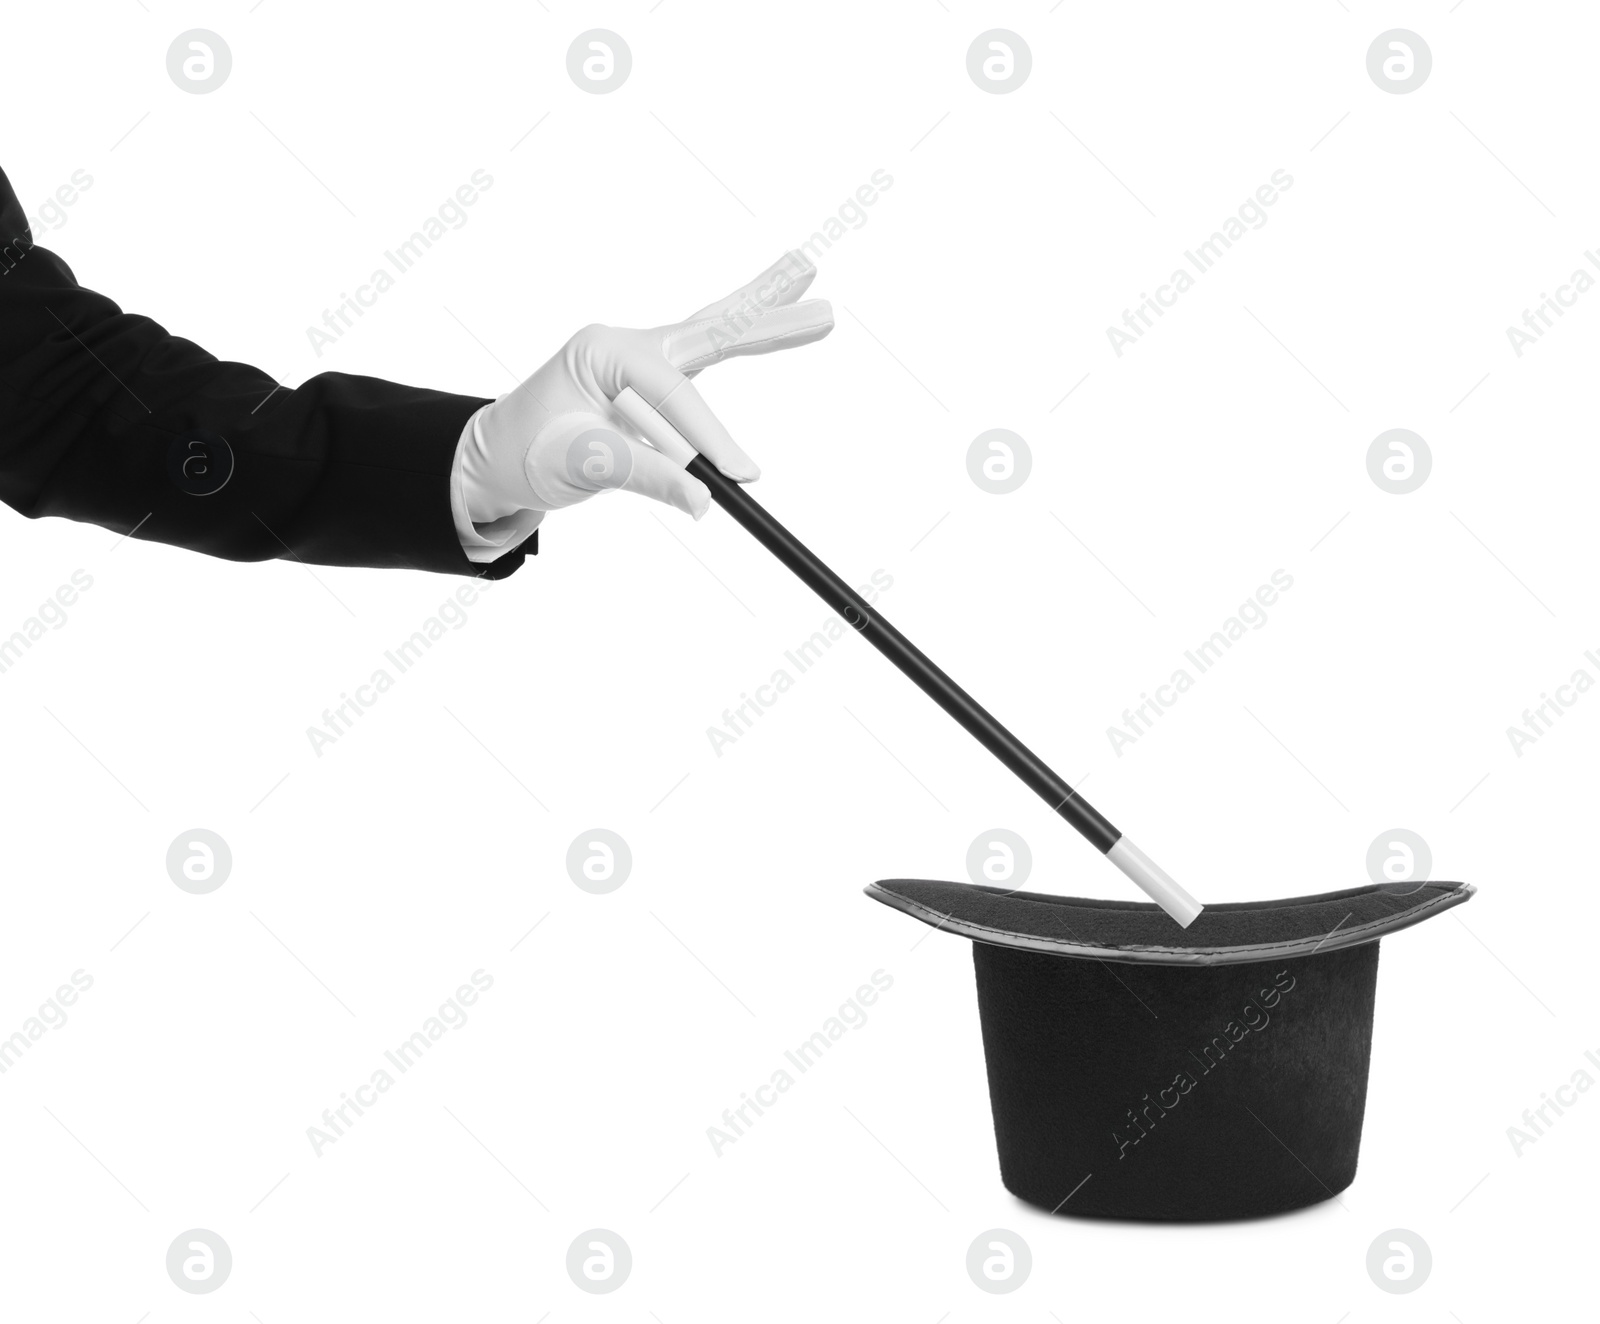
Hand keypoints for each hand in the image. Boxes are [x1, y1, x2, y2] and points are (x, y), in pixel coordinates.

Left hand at [452, 251, 832, 554]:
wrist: (495, 461)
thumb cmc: (525, 456)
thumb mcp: (578, 467)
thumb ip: (644, 477)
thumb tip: (706, 500)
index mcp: (603, 353)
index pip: (671, 395)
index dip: (707, 437)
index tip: (742, 478)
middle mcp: (626, 345)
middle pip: (709, 332)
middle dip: (766, 321)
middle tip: (824, 309)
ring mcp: (642, 358)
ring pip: (713, 333)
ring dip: (763, 310)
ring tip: (806, 269)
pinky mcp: (653, 382)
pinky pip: (706, 361)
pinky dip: (740, 336)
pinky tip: (779, 310)